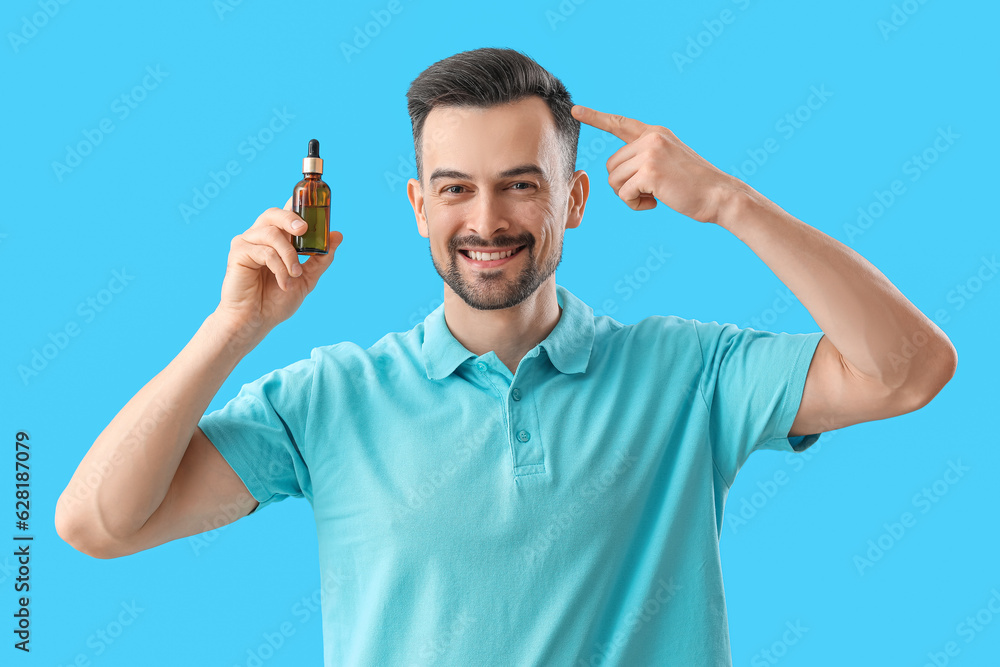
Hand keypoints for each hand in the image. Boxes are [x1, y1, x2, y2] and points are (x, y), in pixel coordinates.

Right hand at [214, 196, 343, 337]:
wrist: (256, 321)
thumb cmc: (276, 300)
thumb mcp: (307, 279)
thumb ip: (321, 258)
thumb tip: (338, 235)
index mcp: (277, 239)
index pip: (287, 213)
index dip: (300, 205)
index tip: (318, 207)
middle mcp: (260, 236)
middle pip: (274, 213)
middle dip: (292, 218)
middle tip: (304, 229)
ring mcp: (247, 243)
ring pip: (271, 233)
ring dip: (289, 255)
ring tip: (295, 275)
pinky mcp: (238, 253)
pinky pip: (264, 251)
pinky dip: (279, 267)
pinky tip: (284, 282)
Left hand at [571, 104, 740, 223]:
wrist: (719, 195)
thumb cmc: (694, 185)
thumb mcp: (669, 161)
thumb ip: (644, 157)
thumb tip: (614, 170)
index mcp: (655, 133)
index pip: (619, 123)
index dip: (596, 117)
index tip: (576, 110)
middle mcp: (651, 138)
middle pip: (611, 165)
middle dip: (623, 184)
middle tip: (648, 192)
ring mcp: (650, 153)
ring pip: (614, 180)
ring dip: (628, 195)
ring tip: (654, 196)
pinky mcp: (650, 172)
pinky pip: (624, 193)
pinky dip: (635, 204)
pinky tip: (656, 203)